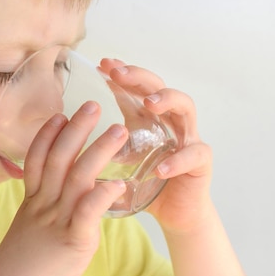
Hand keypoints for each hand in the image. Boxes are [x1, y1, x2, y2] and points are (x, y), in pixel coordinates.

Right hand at [0, 102, 128, 275]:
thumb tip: (55, 212)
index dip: (48, 134)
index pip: (37, 159)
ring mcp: (56, 221)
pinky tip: (119, 183)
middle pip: (58, 158)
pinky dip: (103, 194)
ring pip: (77, 177)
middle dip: (76, 129)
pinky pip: (87, 211)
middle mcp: (42, 205)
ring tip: (118, 130)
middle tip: (93, 105)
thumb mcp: (25, 234)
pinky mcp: (72, 241)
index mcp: (31, 203)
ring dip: (99, 150)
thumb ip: (41, 217)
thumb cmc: (15, 271)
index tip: (60, 114)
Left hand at [99, 58, 212, 233]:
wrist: (174, 212)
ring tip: (149, 104)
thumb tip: (73, 133)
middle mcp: (170, 121)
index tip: (103, 64)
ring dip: (167, 101)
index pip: (137, 87)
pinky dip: (177, 160)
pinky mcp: (201, 163)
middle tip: (119, 73)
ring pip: (185, 108)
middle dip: (139, 77)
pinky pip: (194, 155)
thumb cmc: (146, 181)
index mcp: (149, 118)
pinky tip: (160, 167)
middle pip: (159, 87)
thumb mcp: (122, 157)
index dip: (122, 73)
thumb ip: (107, 142)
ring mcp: (188, 138)